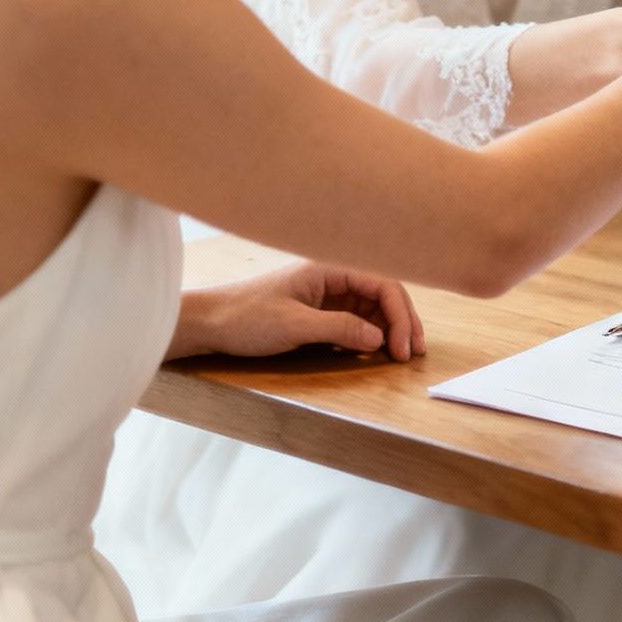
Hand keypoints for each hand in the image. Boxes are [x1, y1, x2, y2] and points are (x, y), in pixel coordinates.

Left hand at [167, 260, 425, 361]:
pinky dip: (371, 335)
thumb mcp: (295, 325)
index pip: (382, 285)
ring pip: (373, 308)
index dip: (400, 316)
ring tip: (400, 354)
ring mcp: (328, 294)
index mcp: (331, 268)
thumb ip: (340, 328)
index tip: (401, 348)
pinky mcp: (320, 311)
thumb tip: (380, 339)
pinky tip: (376, 352)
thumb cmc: (247, 318)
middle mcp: (334, 277)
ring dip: (390, 329)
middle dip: (402, 322)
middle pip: (383, 295)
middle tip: (412, 353)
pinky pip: (356, 320)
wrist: (209, 323)